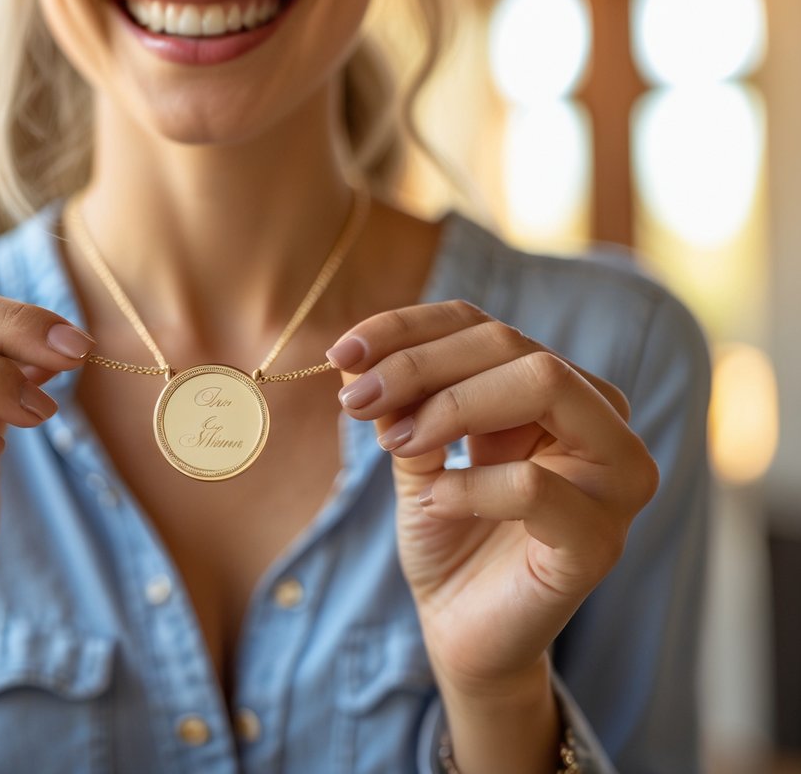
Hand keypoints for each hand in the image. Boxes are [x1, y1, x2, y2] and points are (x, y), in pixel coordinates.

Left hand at [329, 300, 658, 693]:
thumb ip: (399, 401)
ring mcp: (613, 478)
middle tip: (356, 401)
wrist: (462, 629)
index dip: (408, 330)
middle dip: (420, 366)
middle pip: (513, 346)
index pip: (484, 328)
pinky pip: (534, 485)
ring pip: (543, 384)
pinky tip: (433, 501)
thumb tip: (356, 354)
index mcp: (556, 390)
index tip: (342, 353)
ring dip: (449, 407)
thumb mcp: (414, 450)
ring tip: (394, 442)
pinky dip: (468, 486)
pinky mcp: (600, 540)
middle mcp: (600, 421)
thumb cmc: (447, 532)